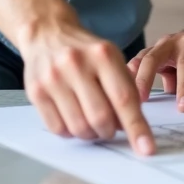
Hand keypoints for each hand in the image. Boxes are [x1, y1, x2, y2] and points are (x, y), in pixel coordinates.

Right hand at [19, 19, 155, 155]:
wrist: (48, 34)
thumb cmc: (87, 51)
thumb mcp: (112, 58)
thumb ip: (126, 88)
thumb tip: (132, 126)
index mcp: (103, 54)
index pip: (124, 98)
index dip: (137, 127)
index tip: (147, 149)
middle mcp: (76, 64)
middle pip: (100, 117)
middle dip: (111, 131)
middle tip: (112, 128)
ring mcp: (53, 78)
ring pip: (79, 127)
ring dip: (91, 134)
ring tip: (93, 123)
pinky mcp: (35, 91)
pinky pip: (58, 129)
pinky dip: (71, 132)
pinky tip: (74, 118)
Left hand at [129, 13, 183, 112]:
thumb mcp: (167, 61)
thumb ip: (156, 80)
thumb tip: (147, 106)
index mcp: (158, 48)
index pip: (140, 61)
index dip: (130, 76)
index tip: (123, 95)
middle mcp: (172, 43)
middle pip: (155, 59)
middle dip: (146, 79)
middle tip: (140, 101)